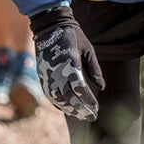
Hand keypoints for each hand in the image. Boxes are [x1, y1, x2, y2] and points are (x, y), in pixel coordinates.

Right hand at [28, 4, 102, 120]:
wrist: (49, 26)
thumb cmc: (72, 36)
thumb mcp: (88, 50)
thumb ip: (94, 70)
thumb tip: (102, 87)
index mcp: (70, 65)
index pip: (80, 90)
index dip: (88, 101)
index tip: (96, 108)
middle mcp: (57, 72)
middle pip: (69, 98)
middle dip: (81, 110)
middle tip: (91, 117)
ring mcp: (48, 75)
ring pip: (58, 99)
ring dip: (69, 109)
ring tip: (80, 116)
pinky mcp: (42, 75)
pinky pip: (49, 95)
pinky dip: (58, 104)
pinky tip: (66, 109)